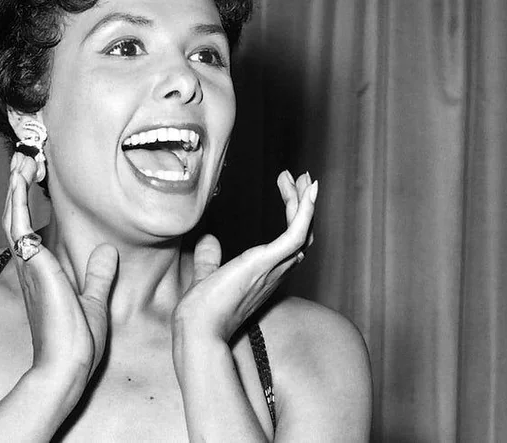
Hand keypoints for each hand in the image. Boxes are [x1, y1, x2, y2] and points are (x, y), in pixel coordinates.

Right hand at [1, 153, 117, 400]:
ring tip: (21, 158)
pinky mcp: (31, 262)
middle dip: (19, 187)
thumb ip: (98, 276)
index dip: (30, 203)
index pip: (32, 230)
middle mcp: (30, 265)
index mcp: (43, 273)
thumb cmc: (77, 342)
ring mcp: (28, 263)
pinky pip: (16, 221)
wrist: (67, 364)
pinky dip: (16, 196)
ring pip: (12, 214)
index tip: (37, 178)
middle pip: (16, 216)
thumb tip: (107, 254)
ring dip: (15, 185)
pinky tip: (20, 175)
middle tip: (25, 159)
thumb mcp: (94, 301)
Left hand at [171, 171, 317, 342]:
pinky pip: (295, 235)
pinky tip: (307, 193)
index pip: (289, 243)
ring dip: (304, 202)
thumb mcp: (206, 276)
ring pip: (303, 231)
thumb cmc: (202, 312)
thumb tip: (208, 240)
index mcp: (266, 275)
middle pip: (302, 234)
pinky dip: (304, 212)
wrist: (199, 330)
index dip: (293, 216)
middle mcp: (277, 272)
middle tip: (299, 177)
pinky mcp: (266, 262)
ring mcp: (274, 267)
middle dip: (302, 203)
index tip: (286, 188)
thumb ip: (209, 260)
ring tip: (302, 177)